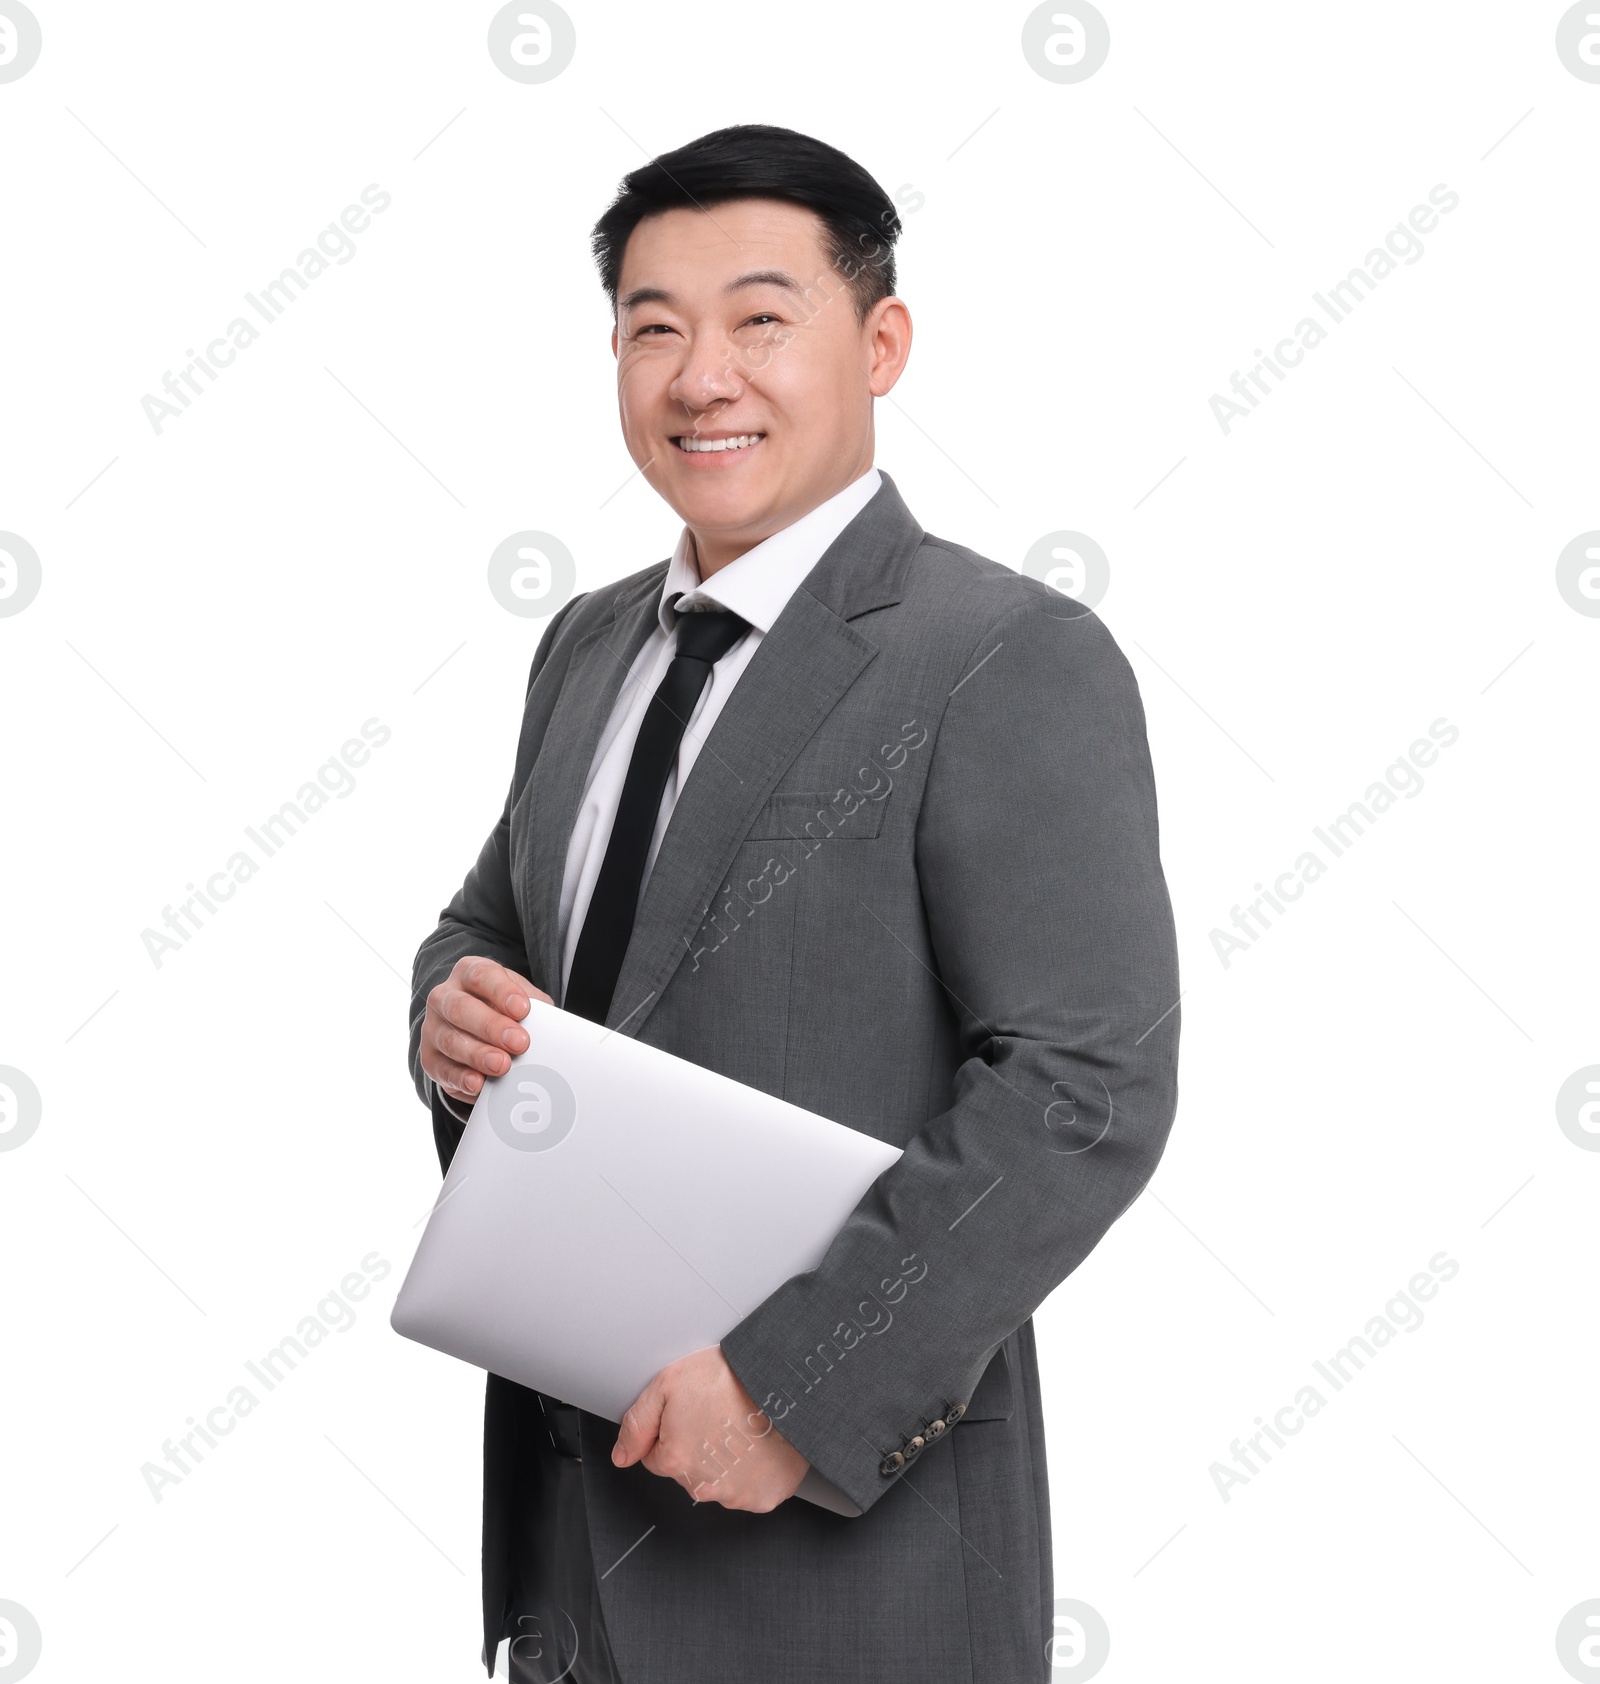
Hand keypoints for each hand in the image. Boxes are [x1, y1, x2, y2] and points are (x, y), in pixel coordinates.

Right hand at [420, 956, 550, 1105]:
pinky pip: (442, 1069)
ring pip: (450, 1040)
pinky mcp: (430, 1058)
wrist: (477, 1029)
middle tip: (519, 1043)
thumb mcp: (521, 1000)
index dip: (502, 992)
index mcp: (468, 972)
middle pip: (461, 1008)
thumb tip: (549, 1029)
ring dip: (478, 1055)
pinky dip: (461, 1078)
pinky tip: (478, 1084)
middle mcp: (444, 997)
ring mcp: (433, 1028)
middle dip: (491, 1026)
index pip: (482, 976)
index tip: (523, 1009)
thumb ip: (534, 1009)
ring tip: (502, 1065)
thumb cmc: (504, 1010)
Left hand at [612, 1345, 809, 1511]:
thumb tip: (621, 1456)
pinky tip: (760, 1442)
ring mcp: (736, 1495)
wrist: (783, 1380)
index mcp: (674, 1460)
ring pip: (719, 1481)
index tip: (693, 1411)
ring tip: (743, 1425)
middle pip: (688, 1470)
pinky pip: (752, 1488)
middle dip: (698, 1445)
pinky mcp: (766, 1496)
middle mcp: (702, 1486)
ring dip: (727, 1460)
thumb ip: (637, 1423)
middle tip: (719, 1414)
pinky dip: (755, 1470)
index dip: (673, 1429)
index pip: (657, 1456)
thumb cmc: (732, 1377)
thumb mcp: (669, 1382)